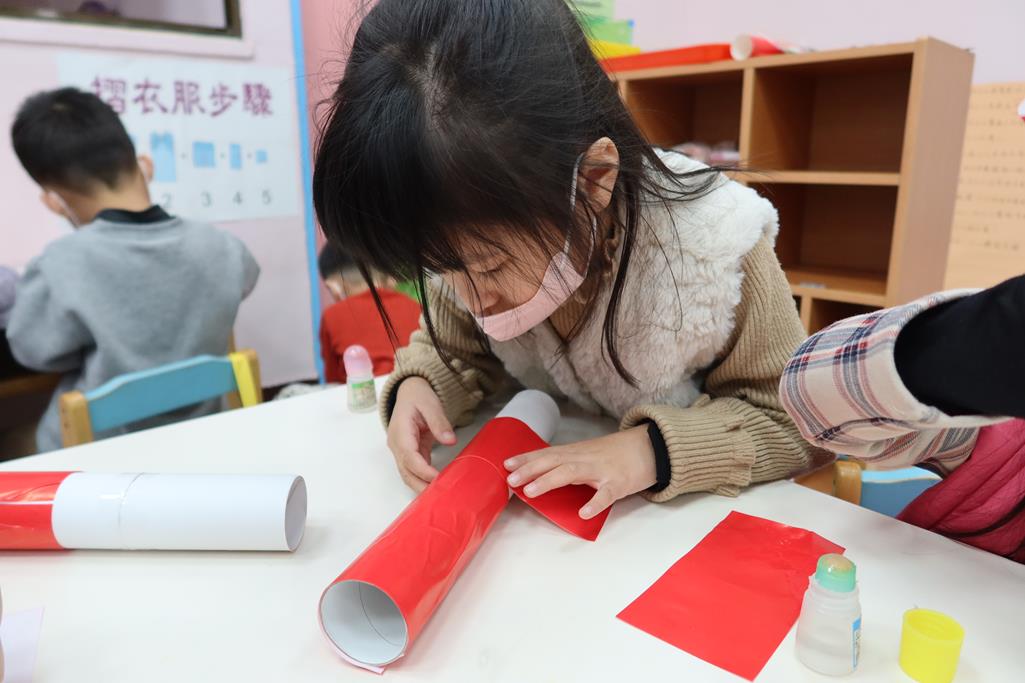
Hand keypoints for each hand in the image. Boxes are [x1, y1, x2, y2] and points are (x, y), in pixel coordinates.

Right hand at [386, 377, 456, 491]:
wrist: (409, 391)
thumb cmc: (418, 396)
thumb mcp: (430, 403)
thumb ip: (439, 421)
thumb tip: (450, 441)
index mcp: (400, 432)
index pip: (410, 457)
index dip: (423, 471)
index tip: (439, 479)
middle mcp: (397, 445)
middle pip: (406, 471)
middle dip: (421, 486)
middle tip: (440, 496)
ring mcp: (401, 451)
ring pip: (409, 474)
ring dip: (422, 486)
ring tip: (440, 496)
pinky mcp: (410, 453)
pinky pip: (415, 470)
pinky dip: (425, 479)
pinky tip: (438, 486)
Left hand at [503, 427, 655, 518]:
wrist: (650, 447)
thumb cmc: (616, 454)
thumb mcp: (589, 454)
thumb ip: (569, 462)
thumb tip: (543, 473)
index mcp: (577, 452)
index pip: (547, 453)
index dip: (526, 458)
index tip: (506, 464)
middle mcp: (585, 458)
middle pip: (553, 461)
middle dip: (530, 469)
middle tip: (510, 480)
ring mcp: (602, 470)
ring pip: (572, 473)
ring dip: (549, 481)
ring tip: (530, 491)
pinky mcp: (619, 483)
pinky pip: (605, 495)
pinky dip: (594, 503)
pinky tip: (583, 513)